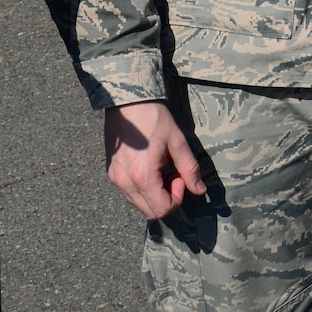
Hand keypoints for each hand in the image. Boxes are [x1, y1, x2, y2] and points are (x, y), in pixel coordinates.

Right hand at [105, 100, 206, 219]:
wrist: (126, 100)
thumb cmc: (154, 117)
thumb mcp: (177, 141)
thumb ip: (189, 168)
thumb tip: (200, 190)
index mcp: (143, 176)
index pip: (162, 209)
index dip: (176, 198)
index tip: (179, 175)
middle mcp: (125, 182)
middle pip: (150, 211)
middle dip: (166, 198)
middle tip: (172, 173)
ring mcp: (115, 178)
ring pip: (139, 203)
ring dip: (154, 193)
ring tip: (161, 168)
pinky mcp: (111, 172)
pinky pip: (129, 192)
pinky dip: (143, 187)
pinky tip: (149, 165)